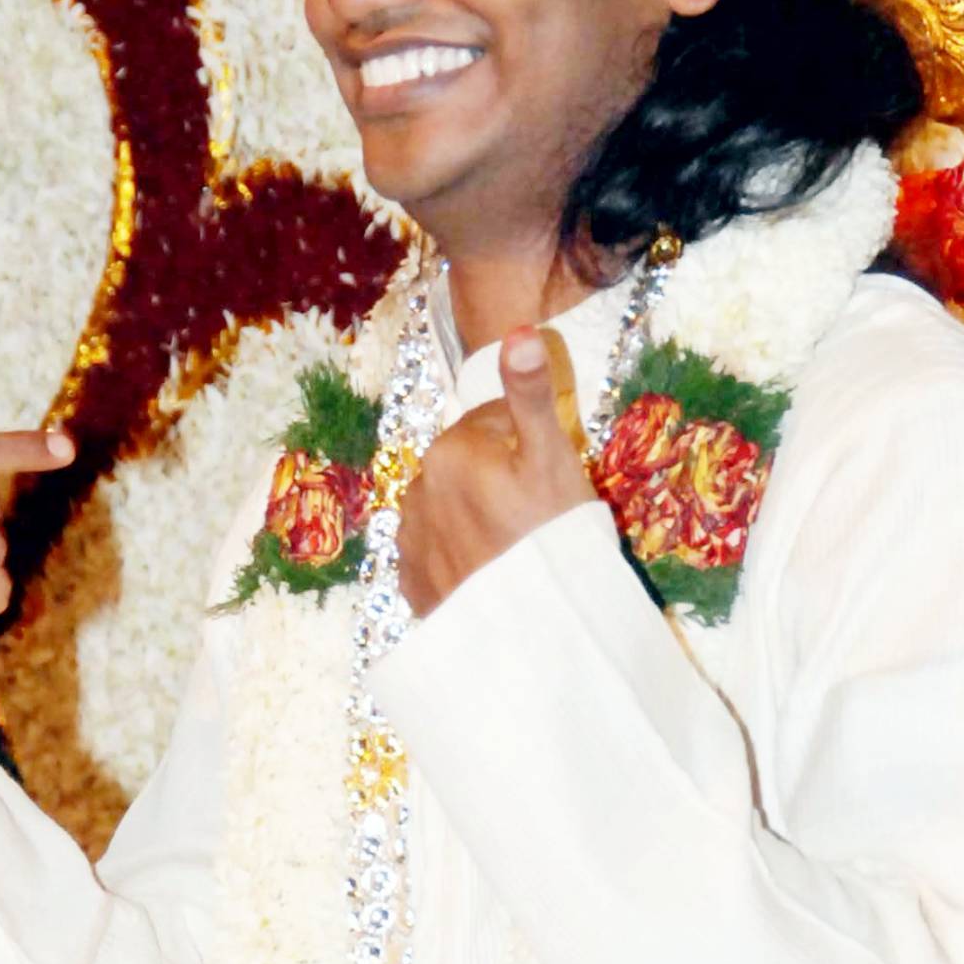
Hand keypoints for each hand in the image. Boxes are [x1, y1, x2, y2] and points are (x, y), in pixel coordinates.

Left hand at [395, 328, 594, 619]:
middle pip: (470, 468)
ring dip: (478, 520)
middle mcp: (417, 489)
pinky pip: (437, 557)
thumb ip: (531, 393)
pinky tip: (490, 576)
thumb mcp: (552, 458)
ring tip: (516, 551)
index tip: (549, 478)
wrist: (535, 632)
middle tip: (537, 518)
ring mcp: (411, 541)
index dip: (529, 445)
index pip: (494, 425)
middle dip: (500, 481)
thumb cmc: (553, 537)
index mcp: (451, 450)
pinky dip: (459, 561)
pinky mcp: (411, 586)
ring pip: (452, 511)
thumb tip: (520, 331)